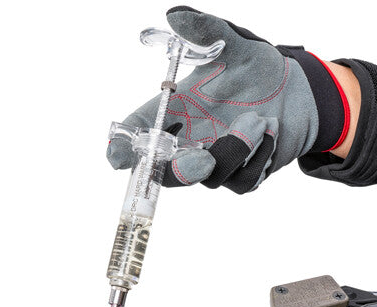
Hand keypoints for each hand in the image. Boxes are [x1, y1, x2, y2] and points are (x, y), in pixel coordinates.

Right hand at [107, 6, 354, 193]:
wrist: (297, 92)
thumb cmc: (256, 69)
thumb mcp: (234, 44)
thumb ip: (206, 31)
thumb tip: (174, 15)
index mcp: (173, 114)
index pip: (137, 136)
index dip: (122, 150)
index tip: (118, 156)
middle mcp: (187, 143)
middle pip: (166, 173)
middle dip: (181, 171)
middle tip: (202, 160)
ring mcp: (212, 165)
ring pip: (211, 177)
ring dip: (235, 149)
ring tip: (258, 120)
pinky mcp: (240, 178)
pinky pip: (241, 179)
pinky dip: (259, 154)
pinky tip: (270, 131)